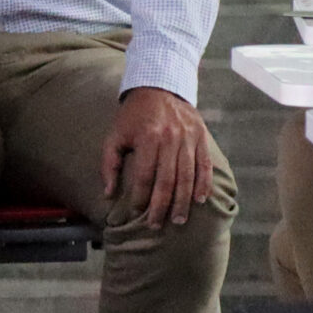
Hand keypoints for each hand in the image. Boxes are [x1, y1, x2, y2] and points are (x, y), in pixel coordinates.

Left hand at [102, 86, 213, 228]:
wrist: (159, 86)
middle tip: (158, 225)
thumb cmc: (133, 116)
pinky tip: (200, 200)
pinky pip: (204, 165)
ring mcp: (189, 138)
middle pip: (167, 180)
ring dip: (183, 200)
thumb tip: (108, 194)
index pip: (144, 176)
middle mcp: (170, 139)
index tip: (136, 214)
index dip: (140, 197)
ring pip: (187, 176)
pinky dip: (203, 184)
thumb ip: (109, 164)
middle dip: (162, 206)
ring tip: (178, 220)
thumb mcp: (115, 135)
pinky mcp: (201, 137)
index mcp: (147, 138)